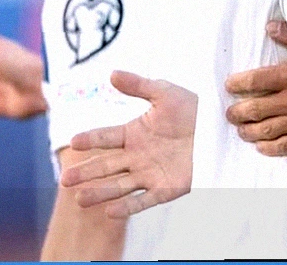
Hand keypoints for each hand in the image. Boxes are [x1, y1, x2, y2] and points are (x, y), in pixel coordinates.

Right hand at [60, 70, 196, 218]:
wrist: (220, 129)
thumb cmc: (193, 109)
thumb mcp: (166, 93)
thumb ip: (139, 86)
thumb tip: (112, 74)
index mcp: (133, 133)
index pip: (106, 137)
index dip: (90, 138)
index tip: (74, 141)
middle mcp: (136, 156)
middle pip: (106, 166)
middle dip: (86, 173)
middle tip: (66, 180)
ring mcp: (149, 174)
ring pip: (119, 186)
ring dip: (99, 192)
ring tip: (79, 199)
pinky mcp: (165, 189)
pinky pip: (143, 200)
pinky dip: (127, 207)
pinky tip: (110, 212)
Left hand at [223, 20, 286, 156]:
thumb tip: (270, 28)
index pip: (255, 81)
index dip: (238, 84)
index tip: (230, 85)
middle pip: (254, 109)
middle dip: (237, 112)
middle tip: (230, 113)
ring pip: (265, 130)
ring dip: (248, 131)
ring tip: (241, 129)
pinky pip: (283, 146)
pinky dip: (269, 147)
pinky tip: (261, 146)